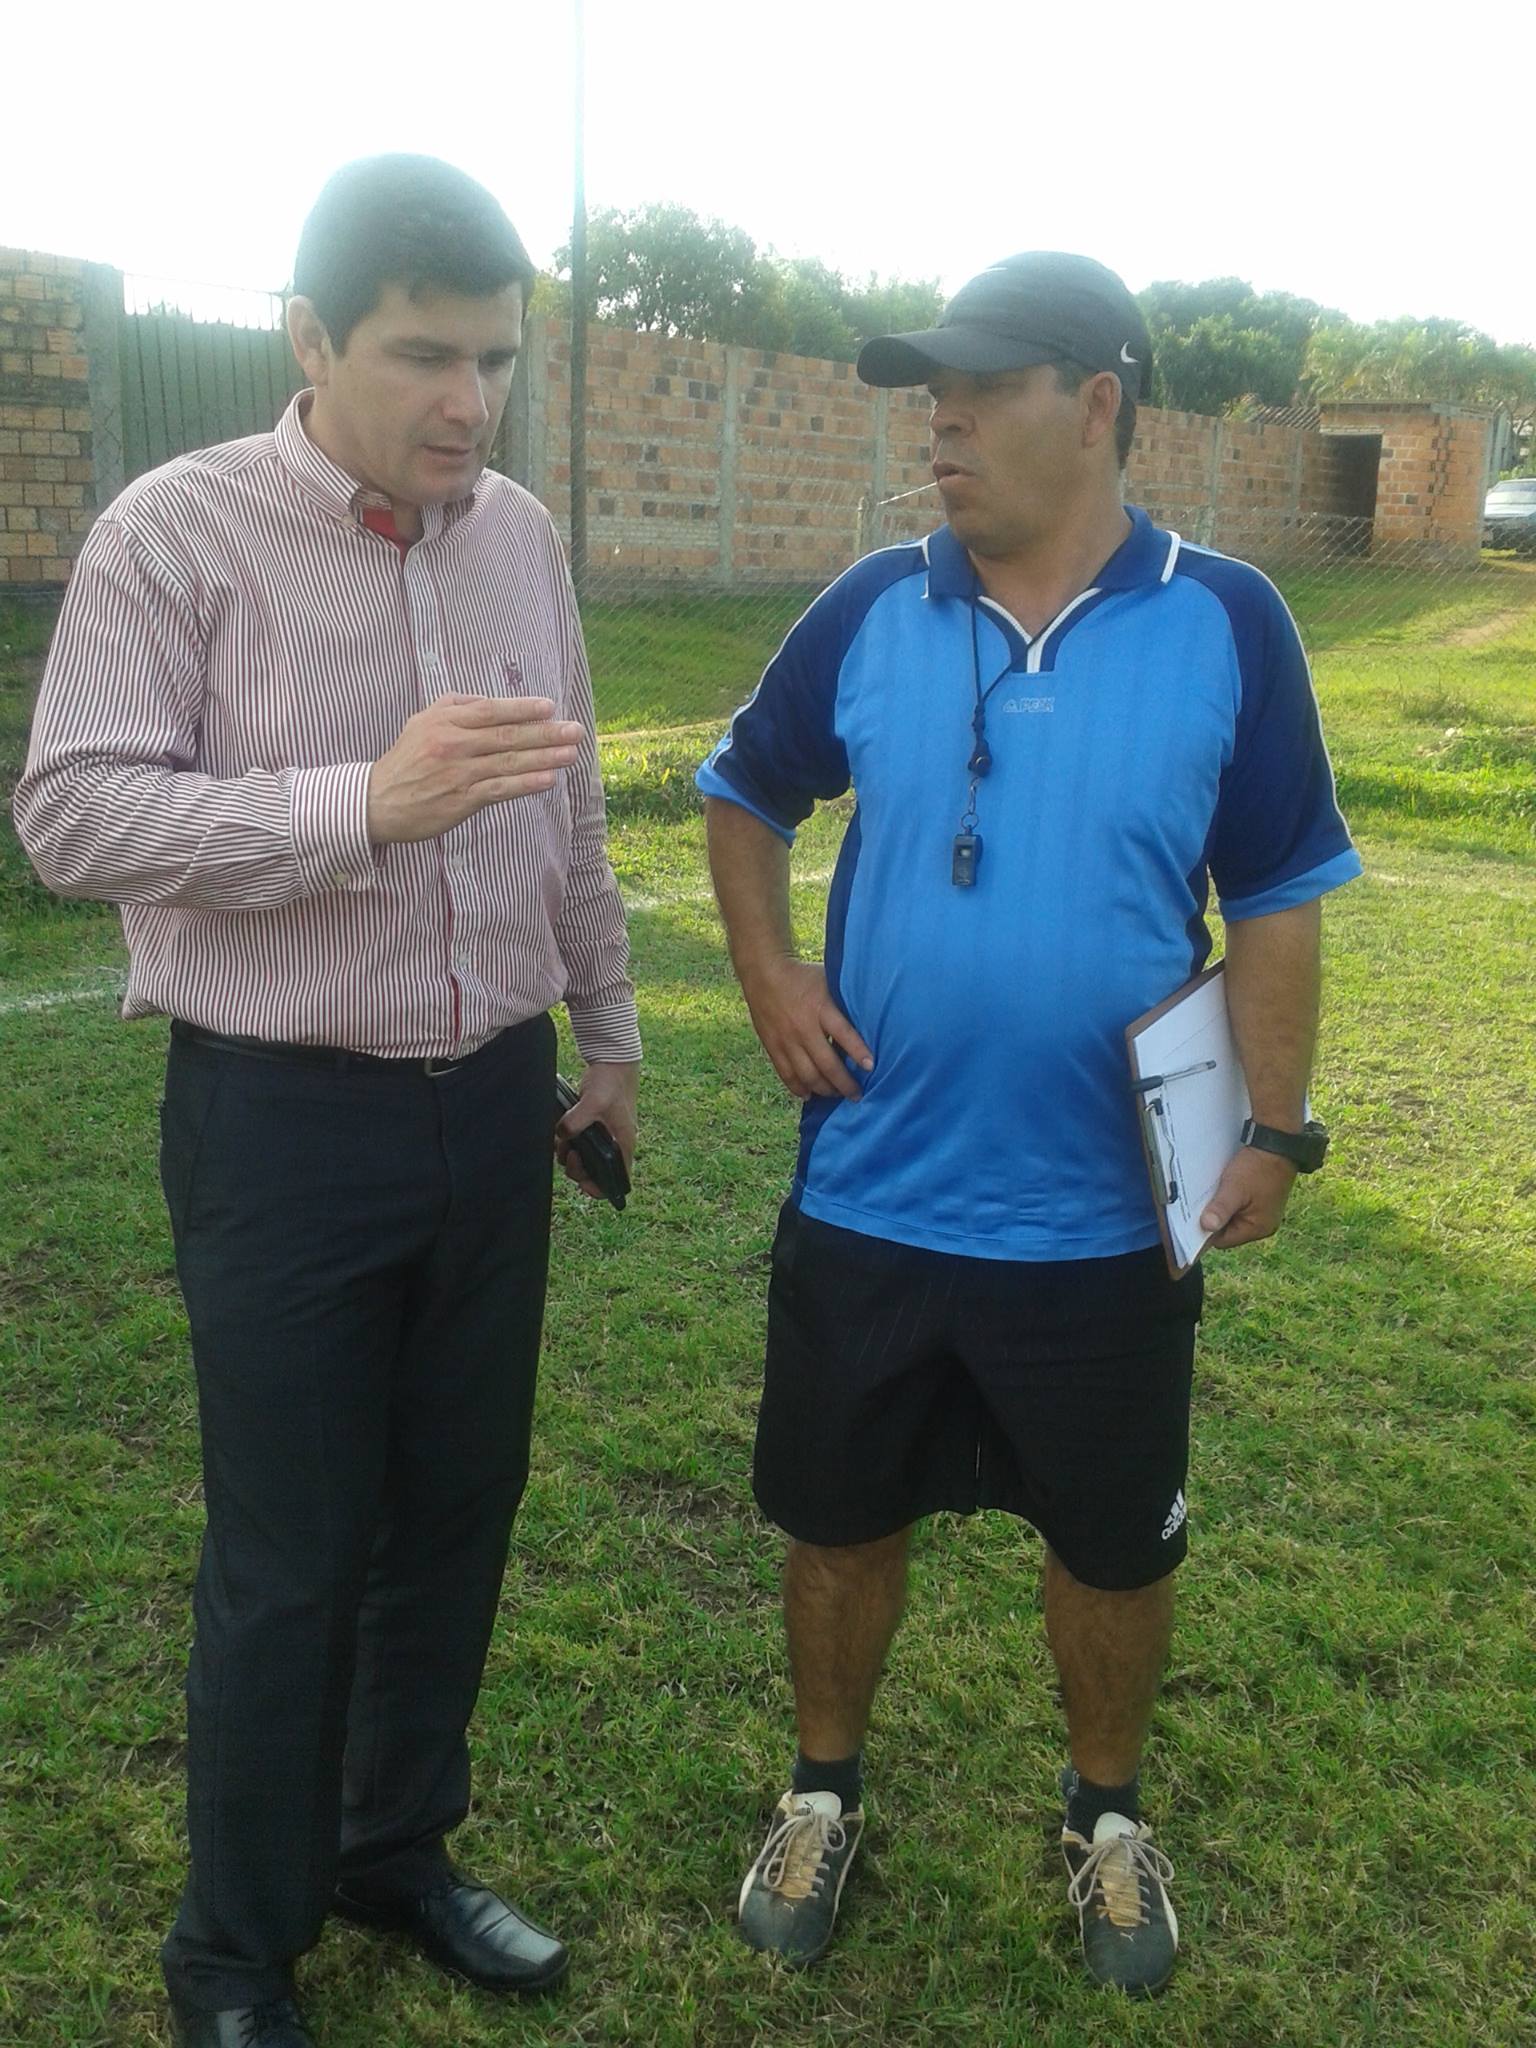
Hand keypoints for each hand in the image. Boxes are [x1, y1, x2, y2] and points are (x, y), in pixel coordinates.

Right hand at [367, 694, 583, 844]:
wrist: (378, 801)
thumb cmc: (407, 759)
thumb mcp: (423, 721)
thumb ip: (457, 707)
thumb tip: (492, 701)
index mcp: (445, 721)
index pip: (492, 711)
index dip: (523, 708)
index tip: (550, 708)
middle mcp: (453, 744)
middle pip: (507, 736)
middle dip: (545, 733)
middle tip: (575, 730)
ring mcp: (459, 773)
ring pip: (509, 763)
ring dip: (544, 758)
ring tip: (570, 753)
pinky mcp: (462, 800)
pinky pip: (501, 789)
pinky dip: (526, 784)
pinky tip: (548, 779)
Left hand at [556, 1061, 637, 1199]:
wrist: (612, 1060)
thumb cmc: (611, 1082)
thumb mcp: (594, 1102)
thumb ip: (576, 1122)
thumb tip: (560, 1135)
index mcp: (623, 1145)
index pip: (617, 1182)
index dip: (599, 1189)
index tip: (582, 1180)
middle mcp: (615, 1145)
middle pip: (594, 1173)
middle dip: (576, 1168)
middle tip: (568, 1152)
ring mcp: (603, 1137)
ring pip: (583, 1159)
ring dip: (568, 1154)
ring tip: (561, 1139)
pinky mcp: (591, 1127)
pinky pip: (576, 1144)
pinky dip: (566, 1142)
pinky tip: (559, 1132)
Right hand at [738, 957, 872, 1100]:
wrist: (764, 973)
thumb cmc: (803, 977)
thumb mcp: (828, 981)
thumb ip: (844, 1002)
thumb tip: (870, 1019)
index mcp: (820, 1007)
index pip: (844, 1034)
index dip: (858, 1053)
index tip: (871, 1067)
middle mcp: (803, 1027)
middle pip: (826, 1063)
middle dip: (844, 1083)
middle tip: (857, 1095)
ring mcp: (785, 1039)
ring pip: (807, 1074)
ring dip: (824, 1089)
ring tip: (836, 1094)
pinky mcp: (772, 1046)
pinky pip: (786, 1074)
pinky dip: (798, 1088)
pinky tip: (810, 1095)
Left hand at [1199, 1145, 1296, 1248]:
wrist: (1276, 1144)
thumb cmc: (1258, 1167)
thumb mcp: (1234, 1188)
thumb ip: (1221, 1209)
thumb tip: (1206, 1227)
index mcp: (1258, 1228)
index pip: (1223, 1241)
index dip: (1206, 1233)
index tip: (1191, 1222)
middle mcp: (1262, 1224)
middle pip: (1227, 1230)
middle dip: (1213, 1219)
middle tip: (1199, 1205)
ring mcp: (1263, 1212)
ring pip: (1232, 1217)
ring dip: (1220, 1208)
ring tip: (1211, 1195)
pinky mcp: (1260, 1200)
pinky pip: (1239, 1206)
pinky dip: (1229, 1200)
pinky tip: (1222, 1190)